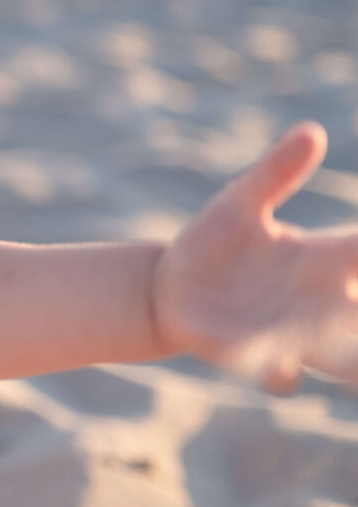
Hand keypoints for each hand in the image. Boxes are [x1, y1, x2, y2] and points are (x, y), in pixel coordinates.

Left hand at [153, 122, 357, 391]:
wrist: (167, 290)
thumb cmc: (215, 243)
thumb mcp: (240, 203)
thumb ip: (277, 172)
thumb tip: (311, 131)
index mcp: (323, 262)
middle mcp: (317, 303)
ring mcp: (289, 333)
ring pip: (338, 355)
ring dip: (350, 362)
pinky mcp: (251, 355)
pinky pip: (276, 372)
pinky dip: (281, 374)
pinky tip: (284, 376)